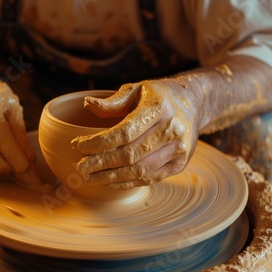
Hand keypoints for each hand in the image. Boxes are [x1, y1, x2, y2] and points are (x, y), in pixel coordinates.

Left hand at [71, 79, 199, 188]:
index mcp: (159, 107)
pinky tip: (110, 181)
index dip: (99, 143)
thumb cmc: (159, 96)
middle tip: (81, 167)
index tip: (78, 146)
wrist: (193, 105)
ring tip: (91, 177)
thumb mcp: (137, 89)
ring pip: (139, 170)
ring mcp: (178, 149)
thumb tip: (87, 105)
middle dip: (101, 163)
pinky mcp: (179, 164)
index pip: (124, 132)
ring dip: (111, 176)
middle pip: (130, 154)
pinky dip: (127, 182)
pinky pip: (150, 178)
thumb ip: (113, 101)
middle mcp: (172, 129)